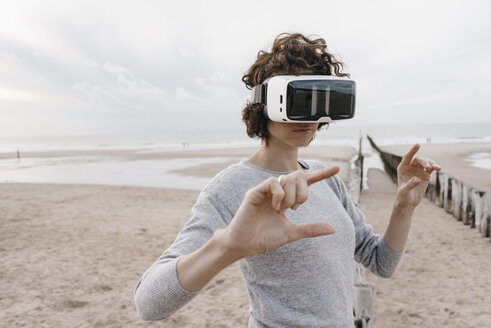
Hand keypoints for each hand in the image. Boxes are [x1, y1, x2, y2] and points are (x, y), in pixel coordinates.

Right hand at [221, 166, 338, 258]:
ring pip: (288, 179)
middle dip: (303, 192)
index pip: (305, 182)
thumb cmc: (264, 238)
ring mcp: (266, 190)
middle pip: (299, 176)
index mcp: (286, 198)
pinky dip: (280, 194)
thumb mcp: (292, 233)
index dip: (321, 175)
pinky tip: (276, 207)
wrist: (245, 245)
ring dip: (291, 196)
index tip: (337, 170)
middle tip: (295, 208)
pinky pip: (274, 182)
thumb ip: (310, 229)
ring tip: (282, 210)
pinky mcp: (255, 192)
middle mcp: (276, 191)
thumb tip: (333, 229)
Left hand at [396, 144, 440, 207]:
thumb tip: (417, 179)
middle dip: (424, 161)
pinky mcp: (425, 174)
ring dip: (431, 163)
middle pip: (418, 159)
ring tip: (437, 168)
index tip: (418, 144)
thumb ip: (410, 185)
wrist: (409, 202)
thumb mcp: (404, 191)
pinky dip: (435, 166)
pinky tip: (438, 168)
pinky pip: (431, 167)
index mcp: (402, 168)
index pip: (407, 157)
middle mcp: (410, 167)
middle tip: (429, 167)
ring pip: (426, 162)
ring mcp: (418, 170)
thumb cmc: (403, 196)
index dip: (412, 151)